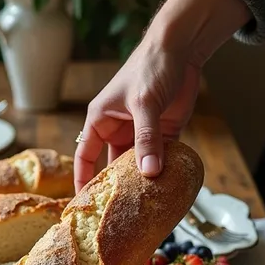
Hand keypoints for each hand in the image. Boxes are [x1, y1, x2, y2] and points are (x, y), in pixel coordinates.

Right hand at [74, 0, 251, 192]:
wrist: (182, 47)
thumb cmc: (151, 66)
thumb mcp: (145, 103)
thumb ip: (147, 138)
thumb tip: (149, 173)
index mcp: (100, 120)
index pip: (85, 157)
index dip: (83, 181)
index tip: (82, 206)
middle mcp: (118, 130)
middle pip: (112, 167)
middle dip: (115, 189)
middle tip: (115, 217)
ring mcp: (141, 134)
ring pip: (137, 167)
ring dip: (142, 184)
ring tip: (142, 210)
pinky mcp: (164, 134)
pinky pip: (161, 160)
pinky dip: (163, 175)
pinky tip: (165, 193)